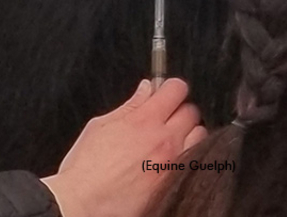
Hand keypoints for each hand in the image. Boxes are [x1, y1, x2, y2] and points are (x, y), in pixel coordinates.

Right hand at [41, 79, 208, 216]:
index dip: (171, 87)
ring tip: (171, 138)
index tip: (166, 91)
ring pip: (200, 135)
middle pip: (192, 111)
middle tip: (164, 116)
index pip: (176, 90)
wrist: (86, 199)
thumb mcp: (100, 126)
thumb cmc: (87, 166)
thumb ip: (129, 106)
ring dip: (189, 132)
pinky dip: (189, 154)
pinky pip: (197, 160)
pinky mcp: (177, 181)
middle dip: (179, 109)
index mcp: (143, 120)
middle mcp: (163, 139)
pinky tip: (170, 158)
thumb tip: (146, 89)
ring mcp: (173, 162)